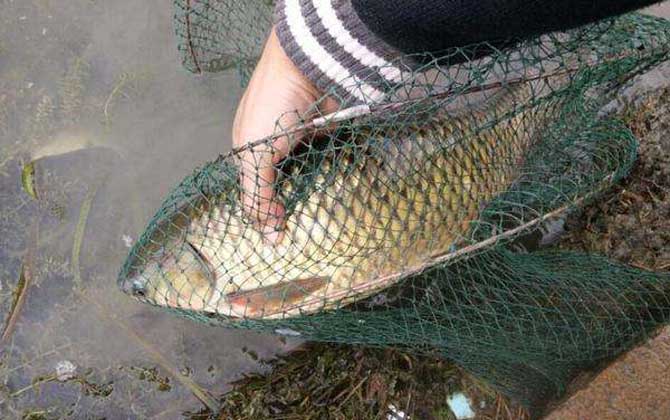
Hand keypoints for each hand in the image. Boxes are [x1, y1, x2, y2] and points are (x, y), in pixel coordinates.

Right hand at [232, 27, 336, 242]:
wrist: (310, 65)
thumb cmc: (275, 106)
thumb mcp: (256, 154)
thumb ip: (259, 196)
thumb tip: (269, 238)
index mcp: (247, 147)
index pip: (254, 189)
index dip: (266, 210)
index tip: (282, 234)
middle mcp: (272, 143)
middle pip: (282, 182)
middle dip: (292, 202)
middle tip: (308, 230)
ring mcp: (299, 137)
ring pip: (307, 172)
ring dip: (315, 189)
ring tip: (327, 215)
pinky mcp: (323, 131)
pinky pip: (329, 158)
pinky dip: (334, 171)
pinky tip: (341, 189)